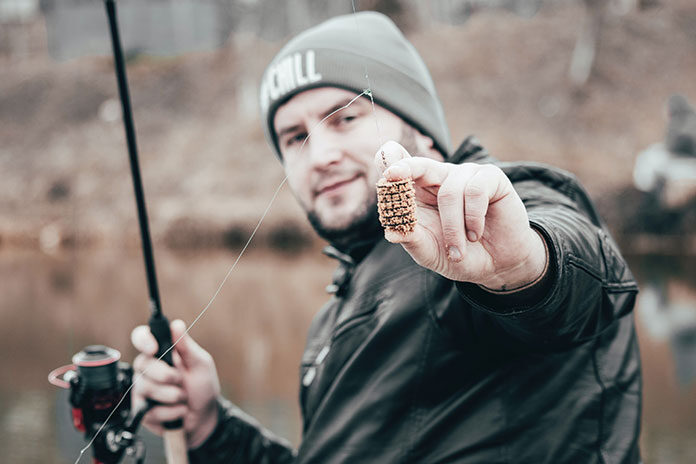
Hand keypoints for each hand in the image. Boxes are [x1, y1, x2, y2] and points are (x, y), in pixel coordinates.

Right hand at [131, 319, 220, 447]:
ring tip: (183, 397)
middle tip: (181, 380)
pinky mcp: (141, 410)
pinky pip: (149, 409)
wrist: (204, 417)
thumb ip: (187, 347)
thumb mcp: (200, 364)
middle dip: (166, 374)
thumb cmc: (203, 386)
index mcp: (161, 352)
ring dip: (172, 394)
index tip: (154, 349)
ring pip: (146, 387)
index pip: (141, 337)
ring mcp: (142, 388)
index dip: (143, 340)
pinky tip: (179, 411)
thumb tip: (176, 324)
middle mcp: (148, 368)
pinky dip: (170, 411)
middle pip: (142, 363)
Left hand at [375, 141, 546, 290]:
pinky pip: (475, 191)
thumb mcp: (429, 252)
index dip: (391, 165)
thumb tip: (390, 233)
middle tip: (392, 175)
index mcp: (420, 192)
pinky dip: (473, 218)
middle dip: (406, 169)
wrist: (497, 266)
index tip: (384, 173)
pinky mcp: (491, 178)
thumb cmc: (459, 255)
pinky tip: (475, 233)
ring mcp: (466, 175)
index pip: (402, 171)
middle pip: (420, 165)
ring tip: (458, 248)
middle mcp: (440, 178)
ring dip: (453, 227)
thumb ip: (412, 239)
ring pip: (449, 191)